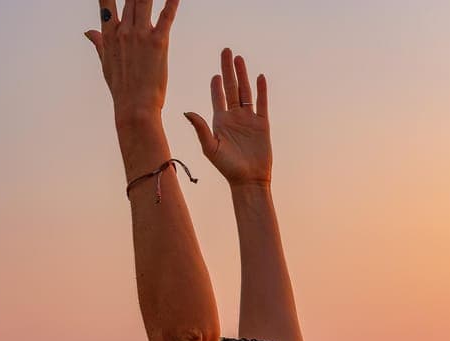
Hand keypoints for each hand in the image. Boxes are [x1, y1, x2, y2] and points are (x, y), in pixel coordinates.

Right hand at [84, 0, 178, 123]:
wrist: (135, 107)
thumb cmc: (122, 89)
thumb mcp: (106, 65)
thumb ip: (99, 43)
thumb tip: (88, 31)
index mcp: (109, 35)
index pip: (107, 2)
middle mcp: (123, 31)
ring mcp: (140, 35)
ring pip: (144, 2)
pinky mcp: (158, 43)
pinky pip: (166, 17)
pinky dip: (171, 3)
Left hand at [185, 49, 271, 186]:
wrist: (249, 179)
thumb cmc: (227, 167)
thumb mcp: (210, 148)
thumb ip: (200, 128)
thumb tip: (187, 111)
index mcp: (220, 121)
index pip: (217, 97)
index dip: (216, 84)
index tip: (215, 73)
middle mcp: (234, 117)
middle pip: (231, 88)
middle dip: (228, 70)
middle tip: (226, 51)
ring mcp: (249, 119)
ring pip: (246, 91)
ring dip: (243, 75)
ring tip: (239, 58)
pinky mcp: (262, 124)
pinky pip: (261, 103)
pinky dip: (261, 90)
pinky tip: (259, 77)